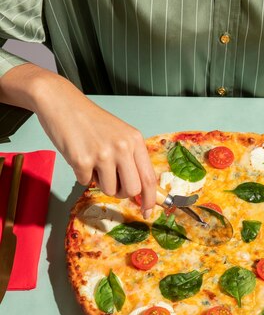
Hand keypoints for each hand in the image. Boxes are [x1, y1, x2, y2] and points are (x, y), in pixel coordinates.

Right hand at [34, 74, 156, 213]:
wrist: (62, 103)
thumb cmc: (90, 121)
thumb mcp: (120, 135)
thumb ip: (131, 159)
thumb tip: (139, 191)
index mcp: (135, 141)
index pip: (149, 178)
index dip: (150, 199)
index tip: (147, 211)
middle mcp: (122, 147)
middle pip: (132, 190)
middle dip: (122, 192)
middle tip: (111, 181)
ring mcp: (103, 154)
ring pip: (109, 190)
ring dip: (100, 183)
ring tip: (92, 162)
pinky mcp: (82, 159)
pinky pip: (86, 183)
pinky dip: (81, 175)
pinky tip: (79, 156)